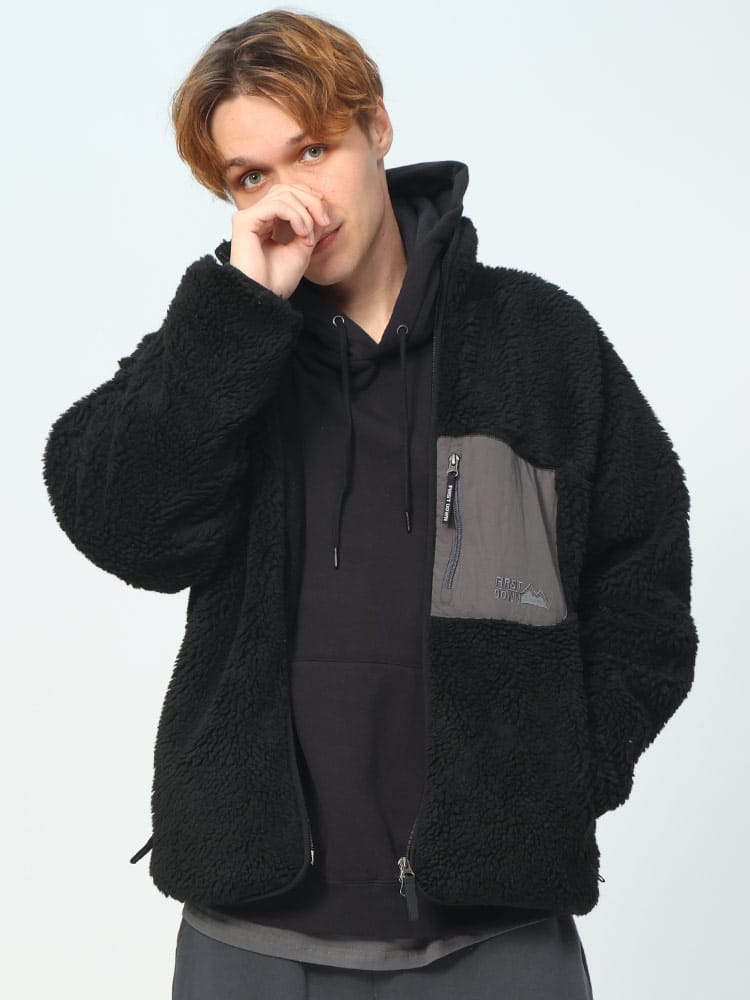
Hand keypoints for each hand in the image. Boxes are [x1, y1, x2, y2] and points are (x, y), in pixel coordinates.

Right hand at [228, 184, 329, 298]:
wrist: (264, 299)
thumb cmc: (278, 280)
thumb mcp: (301, 248)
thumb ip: (308, 226)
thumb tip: (319, 205)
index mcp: (266, 222)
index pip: (288, 194)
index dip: (309, 199)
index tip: (325, 219)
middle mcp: (255, 216)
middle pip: (286, 189)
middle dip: (310, 202)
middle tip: (325, 222)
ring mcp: (248, 217)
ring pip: (283, 194)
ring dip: (305, 213)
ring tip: (309, 235)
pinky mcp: (244, 221)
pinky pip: (277, 205)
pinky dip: (295, 216)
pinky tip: (301, 233)